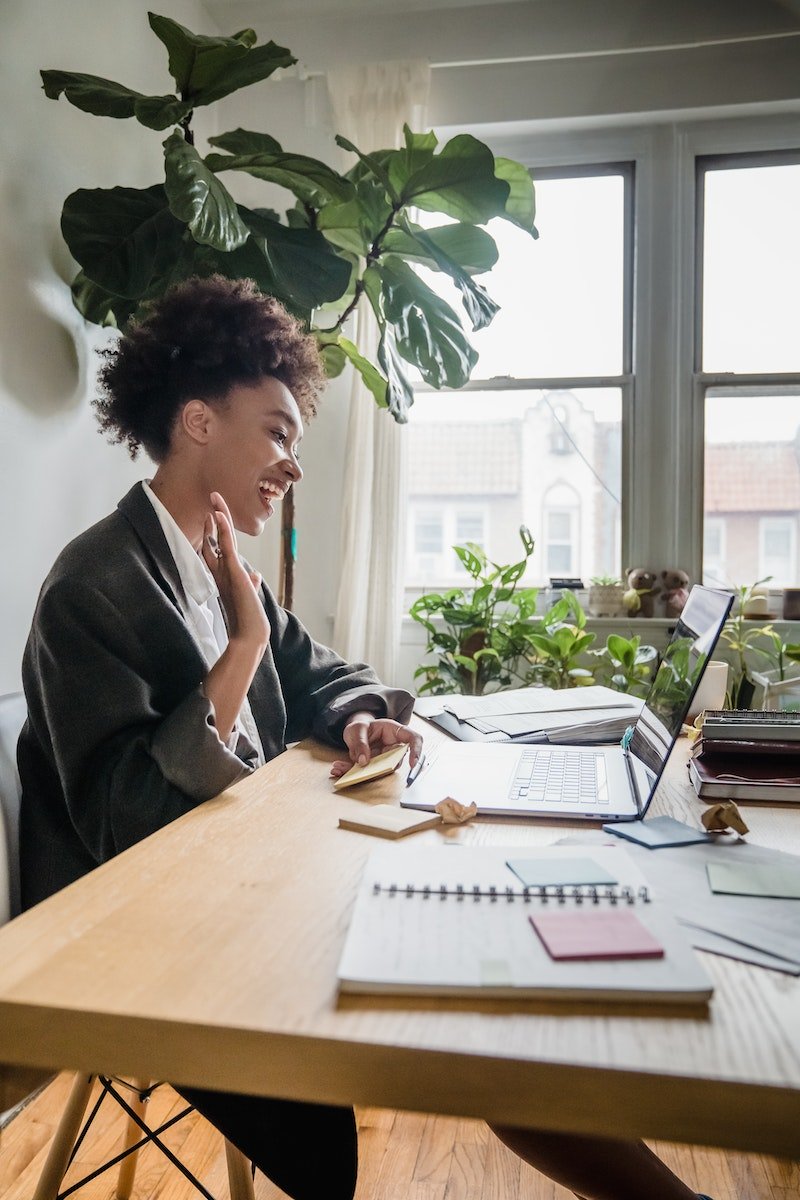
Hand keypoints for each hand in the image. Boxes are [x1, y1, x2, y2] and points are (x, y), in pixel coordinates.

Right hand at [201, 491, 269, 650]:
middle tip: (212, 501)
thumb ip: (249, 583)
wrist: (249, 634)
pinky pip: (226, 544)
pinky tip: (218, 514)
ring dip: (218, 516)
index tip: (213, 517)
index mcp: (224, 576)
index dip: (214, 533)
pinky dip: (223, 528)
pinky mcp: (233, 570)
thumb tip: (255, 574)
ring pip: (220, 537)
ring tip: (215, 497)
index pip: (215, 550)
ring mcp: (226, 570)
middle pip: (213, 540)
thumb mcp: (250, 595)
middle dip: (213, 520)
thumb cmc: (249, 618)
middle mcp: (222, 571)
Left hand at [329, 714, 423, 778]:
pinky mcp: (373, 767)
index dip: (416, 751)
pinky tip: (337, 769)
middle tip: (360, 768)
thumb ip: (361, 742)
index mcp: (394, 731)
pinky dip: (349, 772)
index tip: (412, 764)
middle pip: (395, 761)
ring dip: (359, 772)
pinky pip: (365, 773)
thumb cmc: (361, 726)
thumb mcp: (358, 728)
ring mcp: (384, 758)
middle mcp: (392, 747)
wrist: (354, 731)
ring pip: (378, 770)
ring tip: (339, 768)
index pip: (413, 739)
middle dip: (378, 768)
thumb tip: (364, 761)